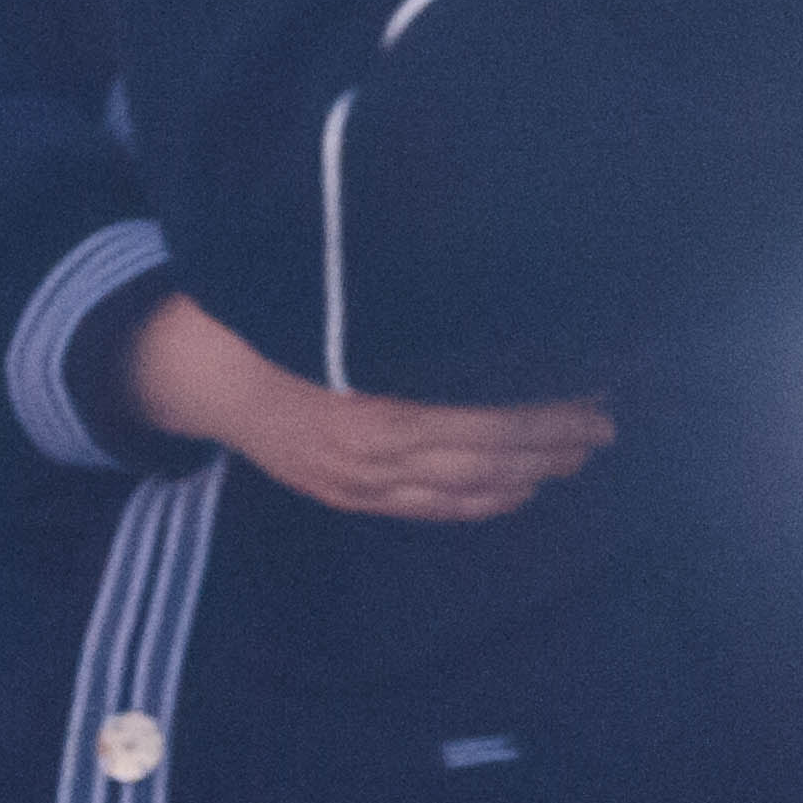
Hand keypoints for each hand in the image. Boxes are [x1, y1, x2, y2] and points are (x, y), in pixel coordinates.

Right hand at [123, 289, 611, 521]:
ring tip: (578, 454)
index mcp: (378, 397)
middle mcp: (374, 450)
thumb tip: (501, 292)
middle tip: (605, 424)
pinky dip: (485, 502)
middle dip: (553, 442)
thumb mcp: (341, 301)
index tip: (594, 386)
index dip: (547, 409)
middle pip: (487, 455)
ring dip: (530, 474)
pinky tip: (522, 488)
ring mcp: (361, 482)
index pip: (488, 416)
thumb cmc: (276, 314)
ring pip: (466, 489)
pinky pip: (432, 510)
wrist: (197, 369)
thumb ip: (416, 311)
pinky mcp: (350, 497)